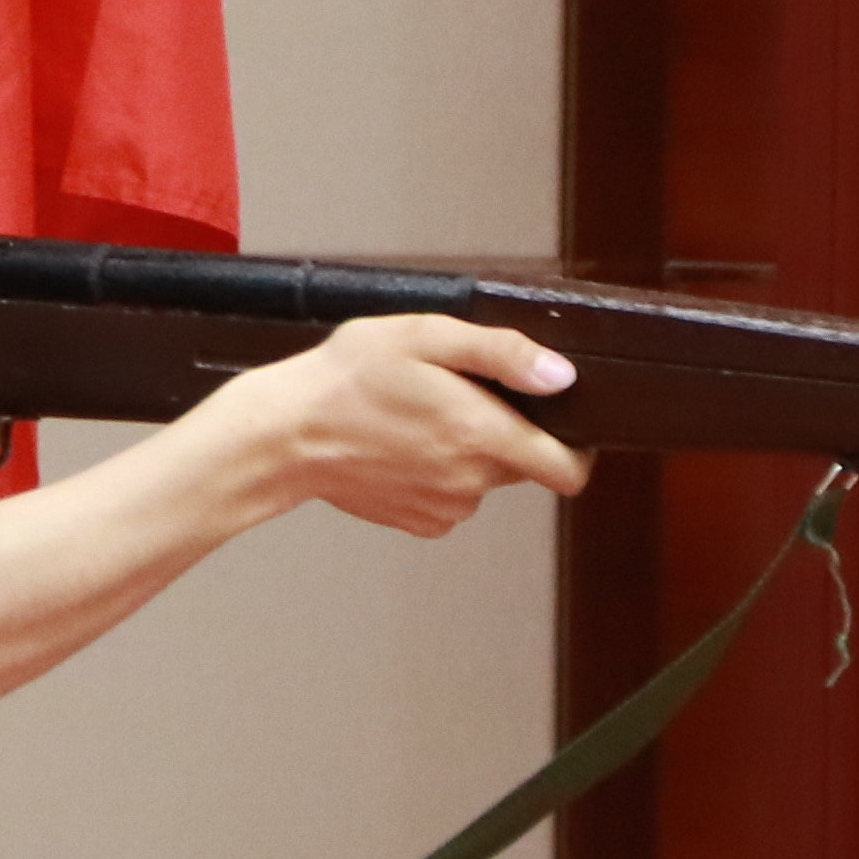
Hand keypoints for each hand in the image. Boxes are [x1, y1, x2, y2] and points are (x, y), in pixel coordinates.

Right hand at [231, 310, 594, 534]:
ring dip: (466, 453)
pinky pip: (451, 498)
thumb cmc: (344, 380)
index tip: (556, 423)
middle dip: (504, 434)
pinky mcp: (418, 521)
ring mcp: (444, 506)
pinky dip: (436, 476)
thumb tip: (561, 375)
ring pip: (483, 479)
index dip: (577, 447)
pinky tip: (399, 449)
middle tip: (453, 399)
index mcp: (482, 436)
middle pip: (524, 466)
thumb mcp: (423, 337)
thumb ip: (502, 353)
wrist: (281, 436)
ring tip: (415, 420)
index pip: (570, 470)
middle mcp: (471, 480)